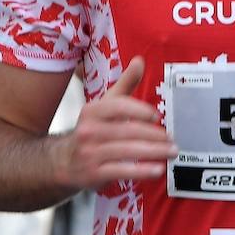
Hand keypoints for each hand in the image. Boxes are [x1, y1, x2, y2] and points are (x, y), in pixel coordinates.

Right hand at [55, 57, 174, 191]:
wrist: (63, 160)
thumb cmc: (92, 129)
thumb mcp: (104, 105)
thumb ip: (125, 83)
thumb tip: (140, 61)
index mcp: (92, 111)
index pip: (119, 106)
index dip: (140, 110)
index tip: (157, 116)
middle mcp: (89, 131)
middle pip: (128, 130)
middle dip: (154, 135)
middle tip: (171, 137)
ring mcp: (90, 153)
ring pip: (128, 151)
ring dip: (154, 152)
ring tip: (171, 151)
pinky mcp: (94, 173)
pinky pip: (122, 171)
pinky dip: (142, 170)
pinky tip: (157, 169)